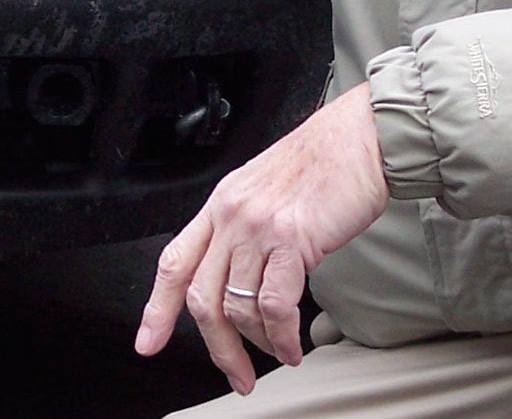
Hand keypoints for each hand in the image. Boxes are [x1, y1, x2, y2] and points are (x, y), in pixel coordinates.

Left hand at [135, 82, 389, 394]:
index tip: (148, 342)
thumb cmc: (328, 159)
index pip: (174, 261)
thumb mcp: (268, 187)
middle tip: (235, 374)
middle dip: (217, 347)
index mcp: (222, 202)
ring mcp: (258, 227)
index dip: (157, 308)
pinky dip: (282, 337)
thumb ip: (247, 226)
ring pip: (237, 306)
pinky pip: (274, 306)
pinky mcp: (292, 239)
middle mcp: (232, 215)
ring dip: (258, 344)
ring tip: (278, 354)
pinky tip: (293, 346)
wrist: (363, 136)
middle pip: (202, 297)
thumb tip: (244, 276)